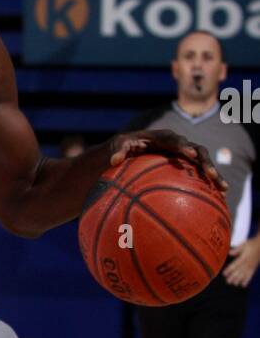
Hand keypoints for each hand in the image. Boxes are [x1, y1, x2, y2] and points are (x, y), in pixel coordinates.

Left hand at [109, 128, 226, 193]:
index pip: (175, 140)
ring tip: (223, 189)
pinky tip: (218, 199)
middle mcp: (178, 145)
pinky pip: (199, 174)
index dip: (184, 147)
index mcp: (163, 138)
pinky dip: (208, 184)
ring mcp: (184, 155)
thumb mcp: (118, 145)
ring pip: (202, 163)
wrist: (131, 150)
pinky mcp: (186, 166)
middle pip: (196, 151)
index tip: (190, 155)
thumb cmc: (124, 147)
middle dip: (205, 162)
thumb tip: (114, 160)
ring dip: (213, 175)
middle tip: (211, 174)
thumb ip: (118, 149)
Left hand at [223, 235, 259, 287]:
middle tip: (228, 281)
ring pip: (244, 274)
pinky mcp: (254, 268)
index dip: (230, 270)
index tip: (224, 274)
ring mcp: (251, 266)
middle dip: (233, 277)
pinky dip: (247, 281)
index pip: (235, 265)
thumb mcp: (244, 245)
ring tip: (234, 284)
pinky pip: (250, 275)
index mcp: (244, 257)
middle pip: (239, 271)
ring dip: (239, 280)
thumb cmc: (252, 244)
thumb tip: (229, 253)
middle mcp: (248, 263)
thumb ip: (237, 250)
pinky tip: (243, 285)